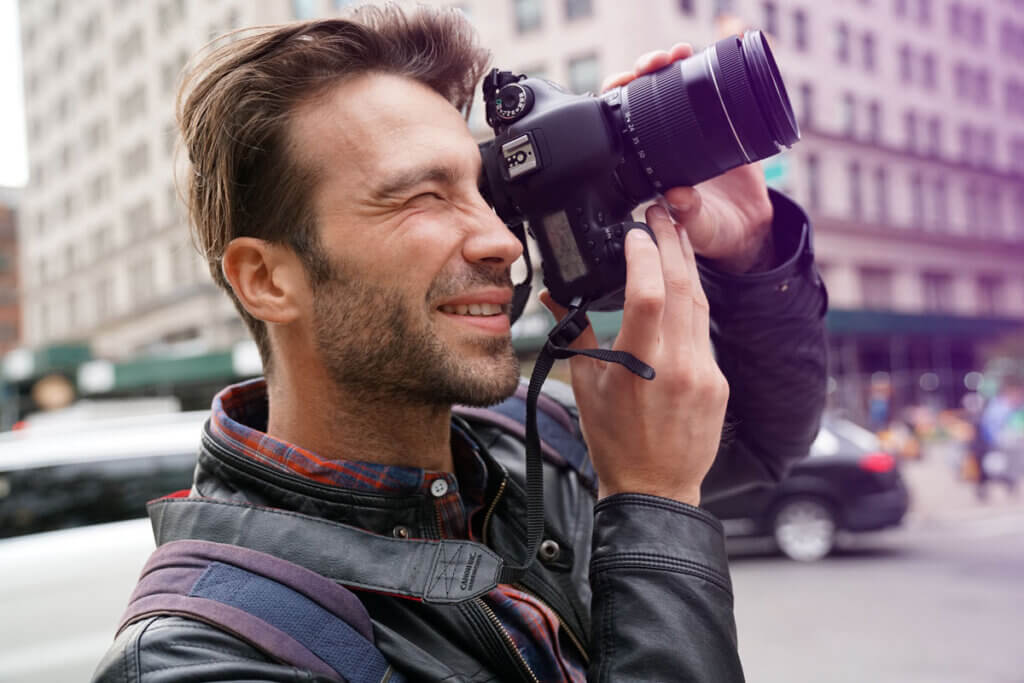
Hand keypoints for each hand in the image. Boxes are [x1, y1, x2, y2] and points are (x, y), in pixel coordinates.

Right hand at [540, 202, 728, 506]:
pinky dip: (692, 302)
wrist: (656, 487)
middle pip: (682, 288)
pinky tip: (684, 284)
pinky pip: (705, 332)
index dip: (644, 256)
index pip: (648, 295)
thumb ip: (576, 335)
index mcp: (638, 367)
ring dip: (688, 265)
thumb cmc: (614, 441)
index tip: (635, 233)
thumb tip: (553, 297)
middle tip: (661, 213)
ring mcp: (704, 374)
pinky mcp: (718, 382)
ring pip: (700, 305)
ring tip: (676, 234)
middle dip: (672, 243)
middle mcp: (678, 367)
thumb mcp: (587, 387)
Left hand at [601, 45, 774, 272]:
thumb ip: (689, 215)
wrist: (749, 228)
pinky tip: (708, 52)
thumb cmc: (714, 231)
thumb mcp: (700, 228)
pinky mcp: (723, 122)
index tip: (624, 85)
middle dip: (643, 73)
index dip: (618, 101)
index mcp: (649, 163)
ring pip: (675, 85)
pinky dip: (709, 68)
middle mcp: (666, 141)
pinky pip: (713, 89)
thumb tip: (677, 196)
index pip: (623, 125)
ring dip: (673, 63)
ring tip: (679, 53)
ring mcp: (694, 128)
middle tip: (653, 64)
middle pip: (644, 96)